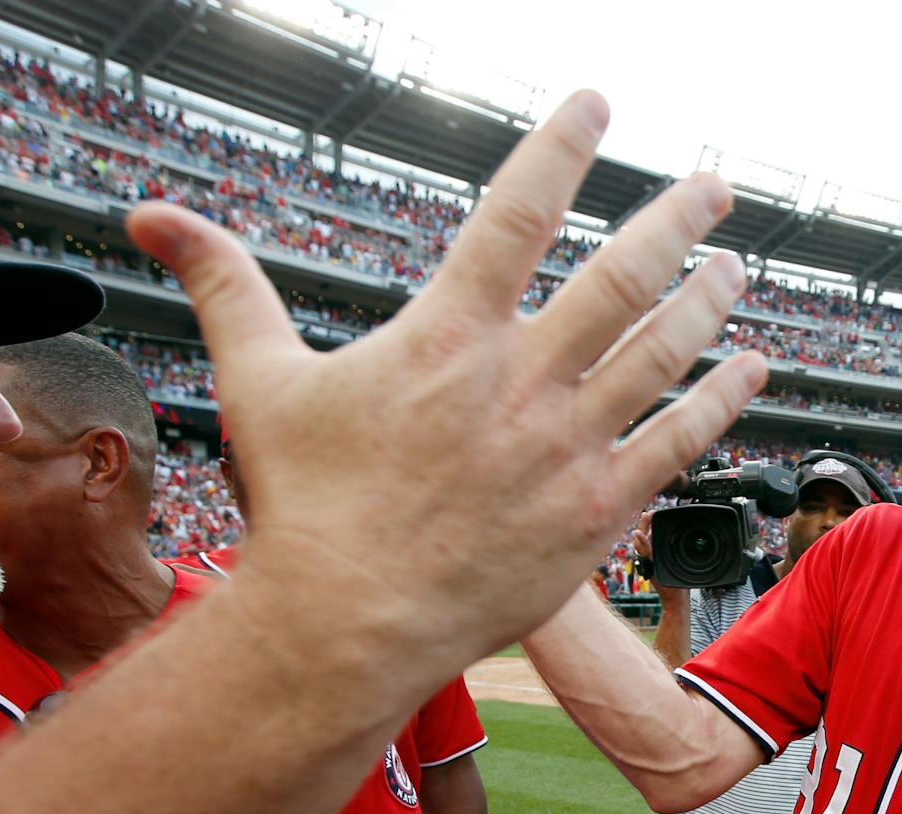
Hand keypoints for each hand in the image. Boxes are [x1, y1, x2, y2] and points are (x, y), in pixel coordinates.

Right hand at [125, 91, 765, 687]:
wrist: (347, 625)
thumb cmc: (302, 506)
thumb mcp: (258, 381)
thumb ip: (225, 284)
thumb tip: (150, 213)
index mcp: (447, 336)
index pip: (514, 212)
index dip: (560, 147)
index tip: (596, 101)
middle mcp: (520, 382)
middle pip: (621, 276)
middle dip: (675, 220)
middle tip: (714, 185)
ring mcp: (567, 448)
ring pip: (662, 353)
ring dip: (709, 301)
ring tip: (735, 267)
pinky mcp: (597, 512)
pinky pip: (677, 441)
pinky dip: (720, 400)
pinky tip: (751, 368)